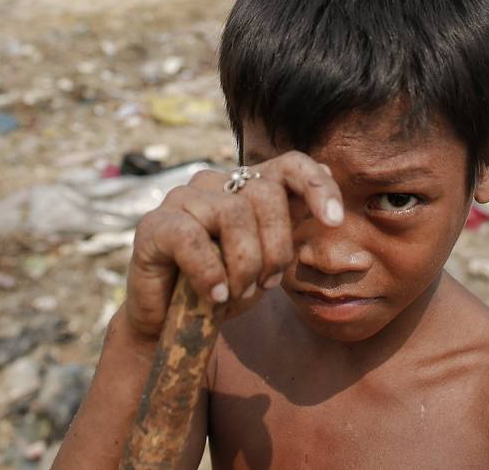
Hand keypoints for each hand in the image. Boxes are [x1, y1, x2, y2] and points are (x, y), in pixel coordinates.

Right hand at [123, 152, 342, 340]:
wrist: (172, 324)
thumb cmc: (225, 287)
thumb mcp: (267, 260)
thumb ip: (289, 228)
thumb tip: (330, 202)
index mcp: (247, 186)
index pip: (291, 164)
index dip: (317, 186)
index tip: (335, 222)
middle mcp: (215, 183)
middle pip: (265, 193)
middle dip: (276, 247)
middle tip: (266, 283)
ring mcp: (182, 198)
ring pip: (232, 214)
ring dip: (244, 265)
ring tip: (237, 293)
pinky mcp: (153, 225)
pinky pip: (192, 240)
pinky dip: (211, 273)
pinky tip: (215, 296)